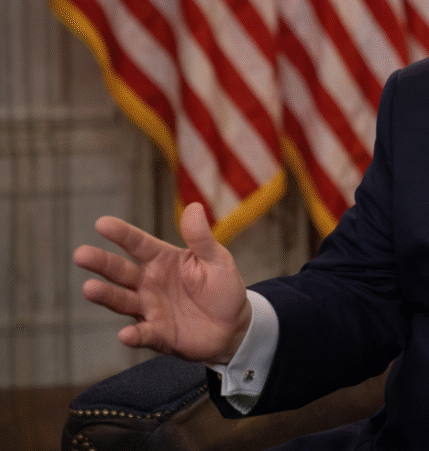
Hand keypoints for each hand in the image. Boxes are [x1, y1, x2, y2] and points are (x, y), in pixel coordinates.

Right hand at [74, 202, 251, 363]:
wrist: (234, 327)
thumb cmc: (223, 288)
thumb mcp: (217, 260)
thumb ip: (201, 238)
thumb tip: (195, 207)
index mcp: (163, 260)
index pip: (139, 244)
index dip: (121, 234)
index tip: (101, 223)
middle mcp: (150, 282)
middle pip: (121, 271)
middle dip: (101, 263)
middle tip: (81, 254)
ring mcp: (150, 308)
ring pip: (122, 300)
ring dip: (106, 296)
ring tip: (89, 288)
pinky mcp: (157, 333)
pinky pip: (142, 334)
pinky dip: (133, 335)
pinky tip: (125, 334)